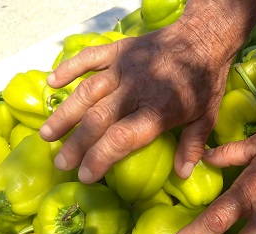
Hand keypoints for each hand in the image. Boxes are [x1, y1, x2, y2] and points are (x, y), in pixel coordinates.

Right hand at [39, 21, 231, 182]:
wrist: (204, 37)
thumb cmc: (206, 80)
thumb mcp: (208, 116)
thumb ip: (193, 144)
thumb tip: (182, 174)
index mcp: (159, 110)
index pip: (121, 139)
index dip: (100, 159)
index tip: (85, 175)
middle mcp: (136, 90)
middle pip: (98, 120)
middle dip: (76, 145)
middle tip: (61, 162)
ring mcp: (125, 68)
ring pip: (86, 93)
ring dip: (65, 115)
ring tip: (47, 135)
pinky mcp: (120, 51)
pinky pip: (89, 58)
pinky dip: (69, 68)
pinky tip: (51, 82)